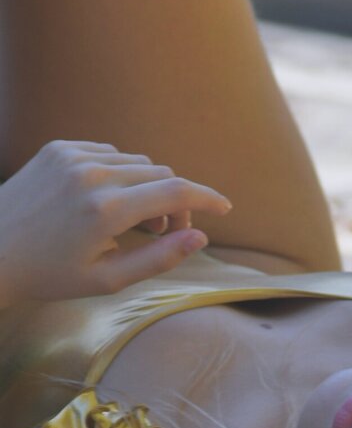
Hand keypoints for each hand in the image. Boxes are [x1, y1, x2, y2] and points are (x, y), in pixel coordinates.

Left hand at [0, 139, 231, 305]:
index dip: (207, 198)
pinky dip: (122, 175)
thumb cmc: (50, 274)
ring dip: (149, 188)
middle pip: (161, 174)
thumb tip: (201, 238)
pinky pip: (110, 153)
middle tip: (166, 234)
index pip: (175, 191)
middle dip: (175, 202)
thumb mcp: (108, 280)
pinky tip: (108, 203)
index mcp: (105, 211)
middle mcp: (92, 175)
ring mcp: (73, 156)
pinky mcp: (60, 147)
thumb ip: (159, 259)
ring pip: (138, 162)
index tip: (225, 207)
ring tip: (136, 222)